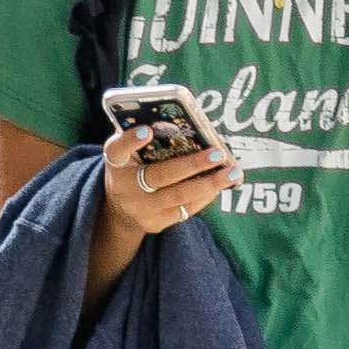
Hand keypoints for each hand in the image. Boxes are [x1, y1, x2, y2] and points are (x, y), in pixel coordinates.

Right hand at [98, 126, 235, 243]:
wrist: (120, 209)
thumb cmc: (131, 169)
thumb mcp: (128, 153)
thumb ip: (145, 140)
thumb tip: (184, 126)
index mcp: (116, 163)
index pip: (117, 150)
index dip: (130, 141)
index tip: (146, 131)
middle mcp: (124, 187)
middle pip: (159, 175)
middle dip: (191, 164)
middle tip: (217, 153)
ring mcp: (141, 209)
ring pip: (179, 195)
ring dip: (209, 183)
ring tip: (232, 172)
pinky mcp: (156, 223)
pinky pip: (186, 209)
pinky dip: (206, 195)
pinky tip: (222, 184)